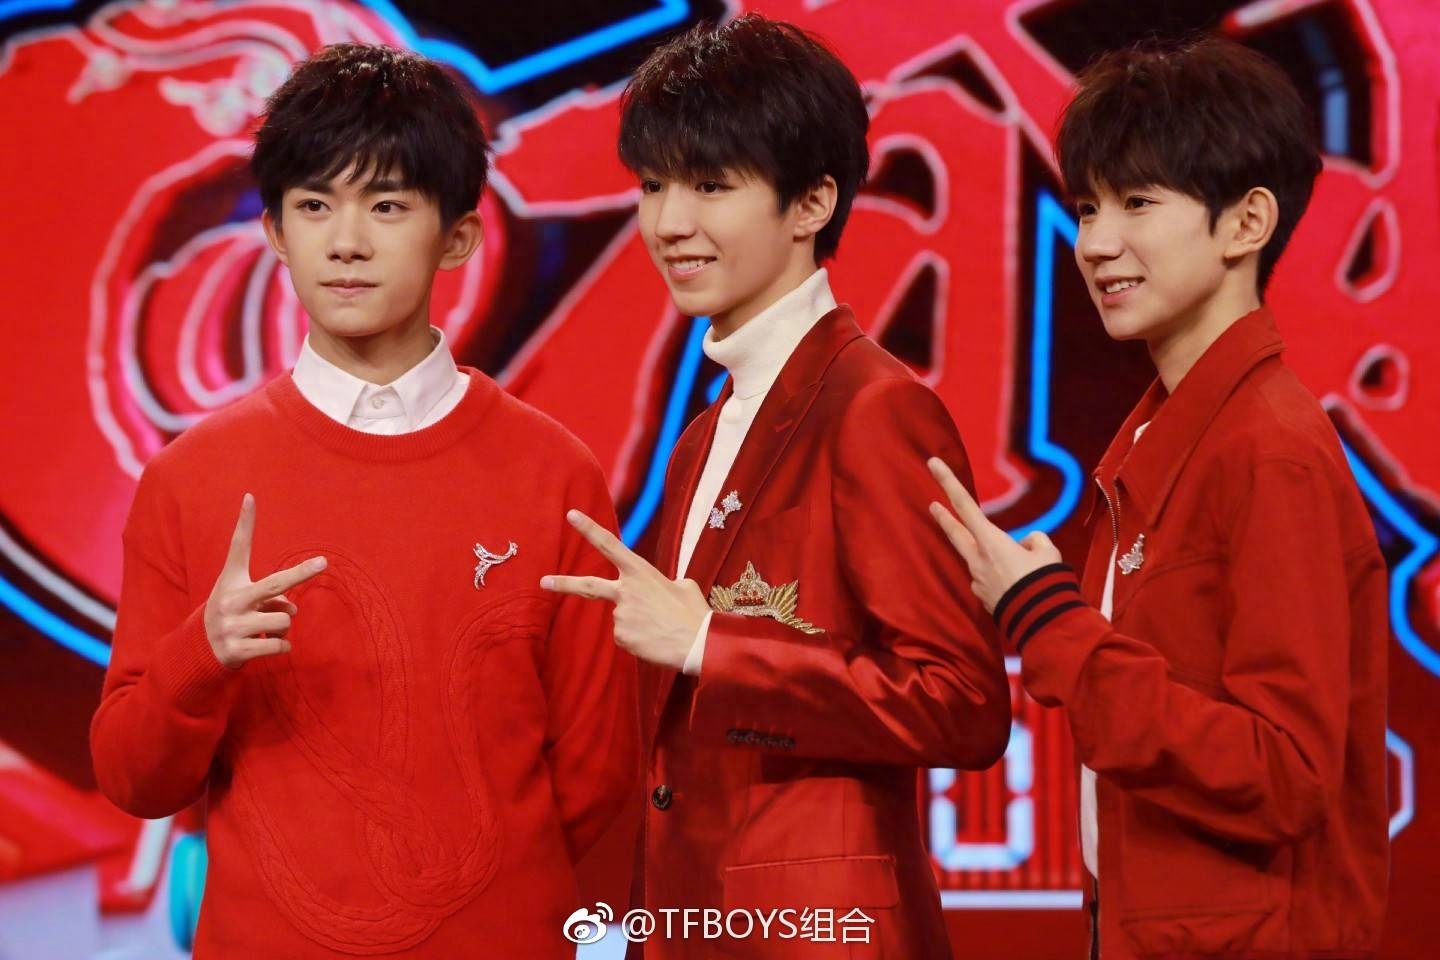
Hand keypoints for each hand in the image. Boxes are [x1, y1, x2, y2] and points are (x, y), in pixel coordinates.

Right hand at [204, 494, 326, 669]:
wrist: (199, 651)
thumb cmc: (230, 614)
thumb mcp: (241, 597)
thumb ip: (271, 595)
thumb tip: (292, 610)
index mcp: (231, 582)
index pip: (238, 546)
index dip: (244, 522)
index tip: (250, 497)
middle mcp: (229, 600)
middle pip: (274, 584)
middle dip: (301, 573)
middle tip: (323, 562)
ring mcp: (231, 626)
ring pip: (284, 621)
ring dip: (283, 628)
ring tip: (265, 631)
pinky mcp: (236, 651)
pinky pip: (279, 646)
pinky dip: (281, 647)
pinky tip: (265, 646)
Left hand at [540, 509, 709, 670]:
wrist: (697, 643)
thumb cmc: (694, 613)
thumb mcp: (684, 586)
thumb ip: (665, 583)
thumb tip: (661, 590)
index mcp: (641, 572)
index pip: (610, 544)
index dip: (589, 528)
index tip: (571, 515)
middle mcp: (625, 591)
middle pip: (588, 586)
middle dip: (563, 583)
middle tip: (544, 581)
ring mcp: (620, 614)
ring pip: (621, 617)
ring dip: (637, 624)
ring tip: (660, 628)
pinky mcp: (620, 637)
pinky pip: (626, 637)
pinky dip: (638, 640)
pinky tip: (655, 640)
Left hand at [927, 458, 1061, 612]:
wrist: (1042, 622)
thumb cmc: (1046, 582)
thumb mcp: (1047, 552)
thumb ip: (1034, 541)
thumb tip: (1023, 545)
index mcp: (991, 542)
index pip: (965, 505)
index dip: (948, 482)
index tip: (932, 465)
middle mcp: (978, 560)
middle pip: (956, 533)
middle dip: (944, 518)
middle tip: (932, 505)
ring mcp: (977, 581)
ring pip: (980, 560)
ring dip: (995, 558)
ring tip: (1025, 571)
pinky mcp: (983, 598)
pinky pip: (991, 580)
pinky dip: (1003, 579)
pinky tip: (1021, 589)